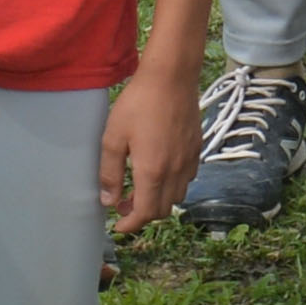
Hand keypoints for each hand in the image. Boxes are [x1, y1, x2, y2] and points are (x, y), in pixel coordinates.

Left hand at [98, 60, 198, 232]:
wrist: (171, 78)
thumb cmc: (138, 105)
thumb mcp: (113, 138)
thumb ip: (110, 173)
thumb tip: (108, 201)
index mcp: (152, 172)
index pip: (145, 213)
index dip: (130, 225)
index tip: (117, 226)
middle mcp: (175, 171)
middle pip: (163, 209)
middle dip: (142, 214)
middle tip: (123, 205)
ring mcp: (189, 160)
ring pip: (177, 195)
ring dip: (158, 200)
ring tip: (140, 188)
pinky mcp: (197, 148)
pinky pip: (187, 178)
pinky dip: (172, 185)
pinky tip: (160, 170)